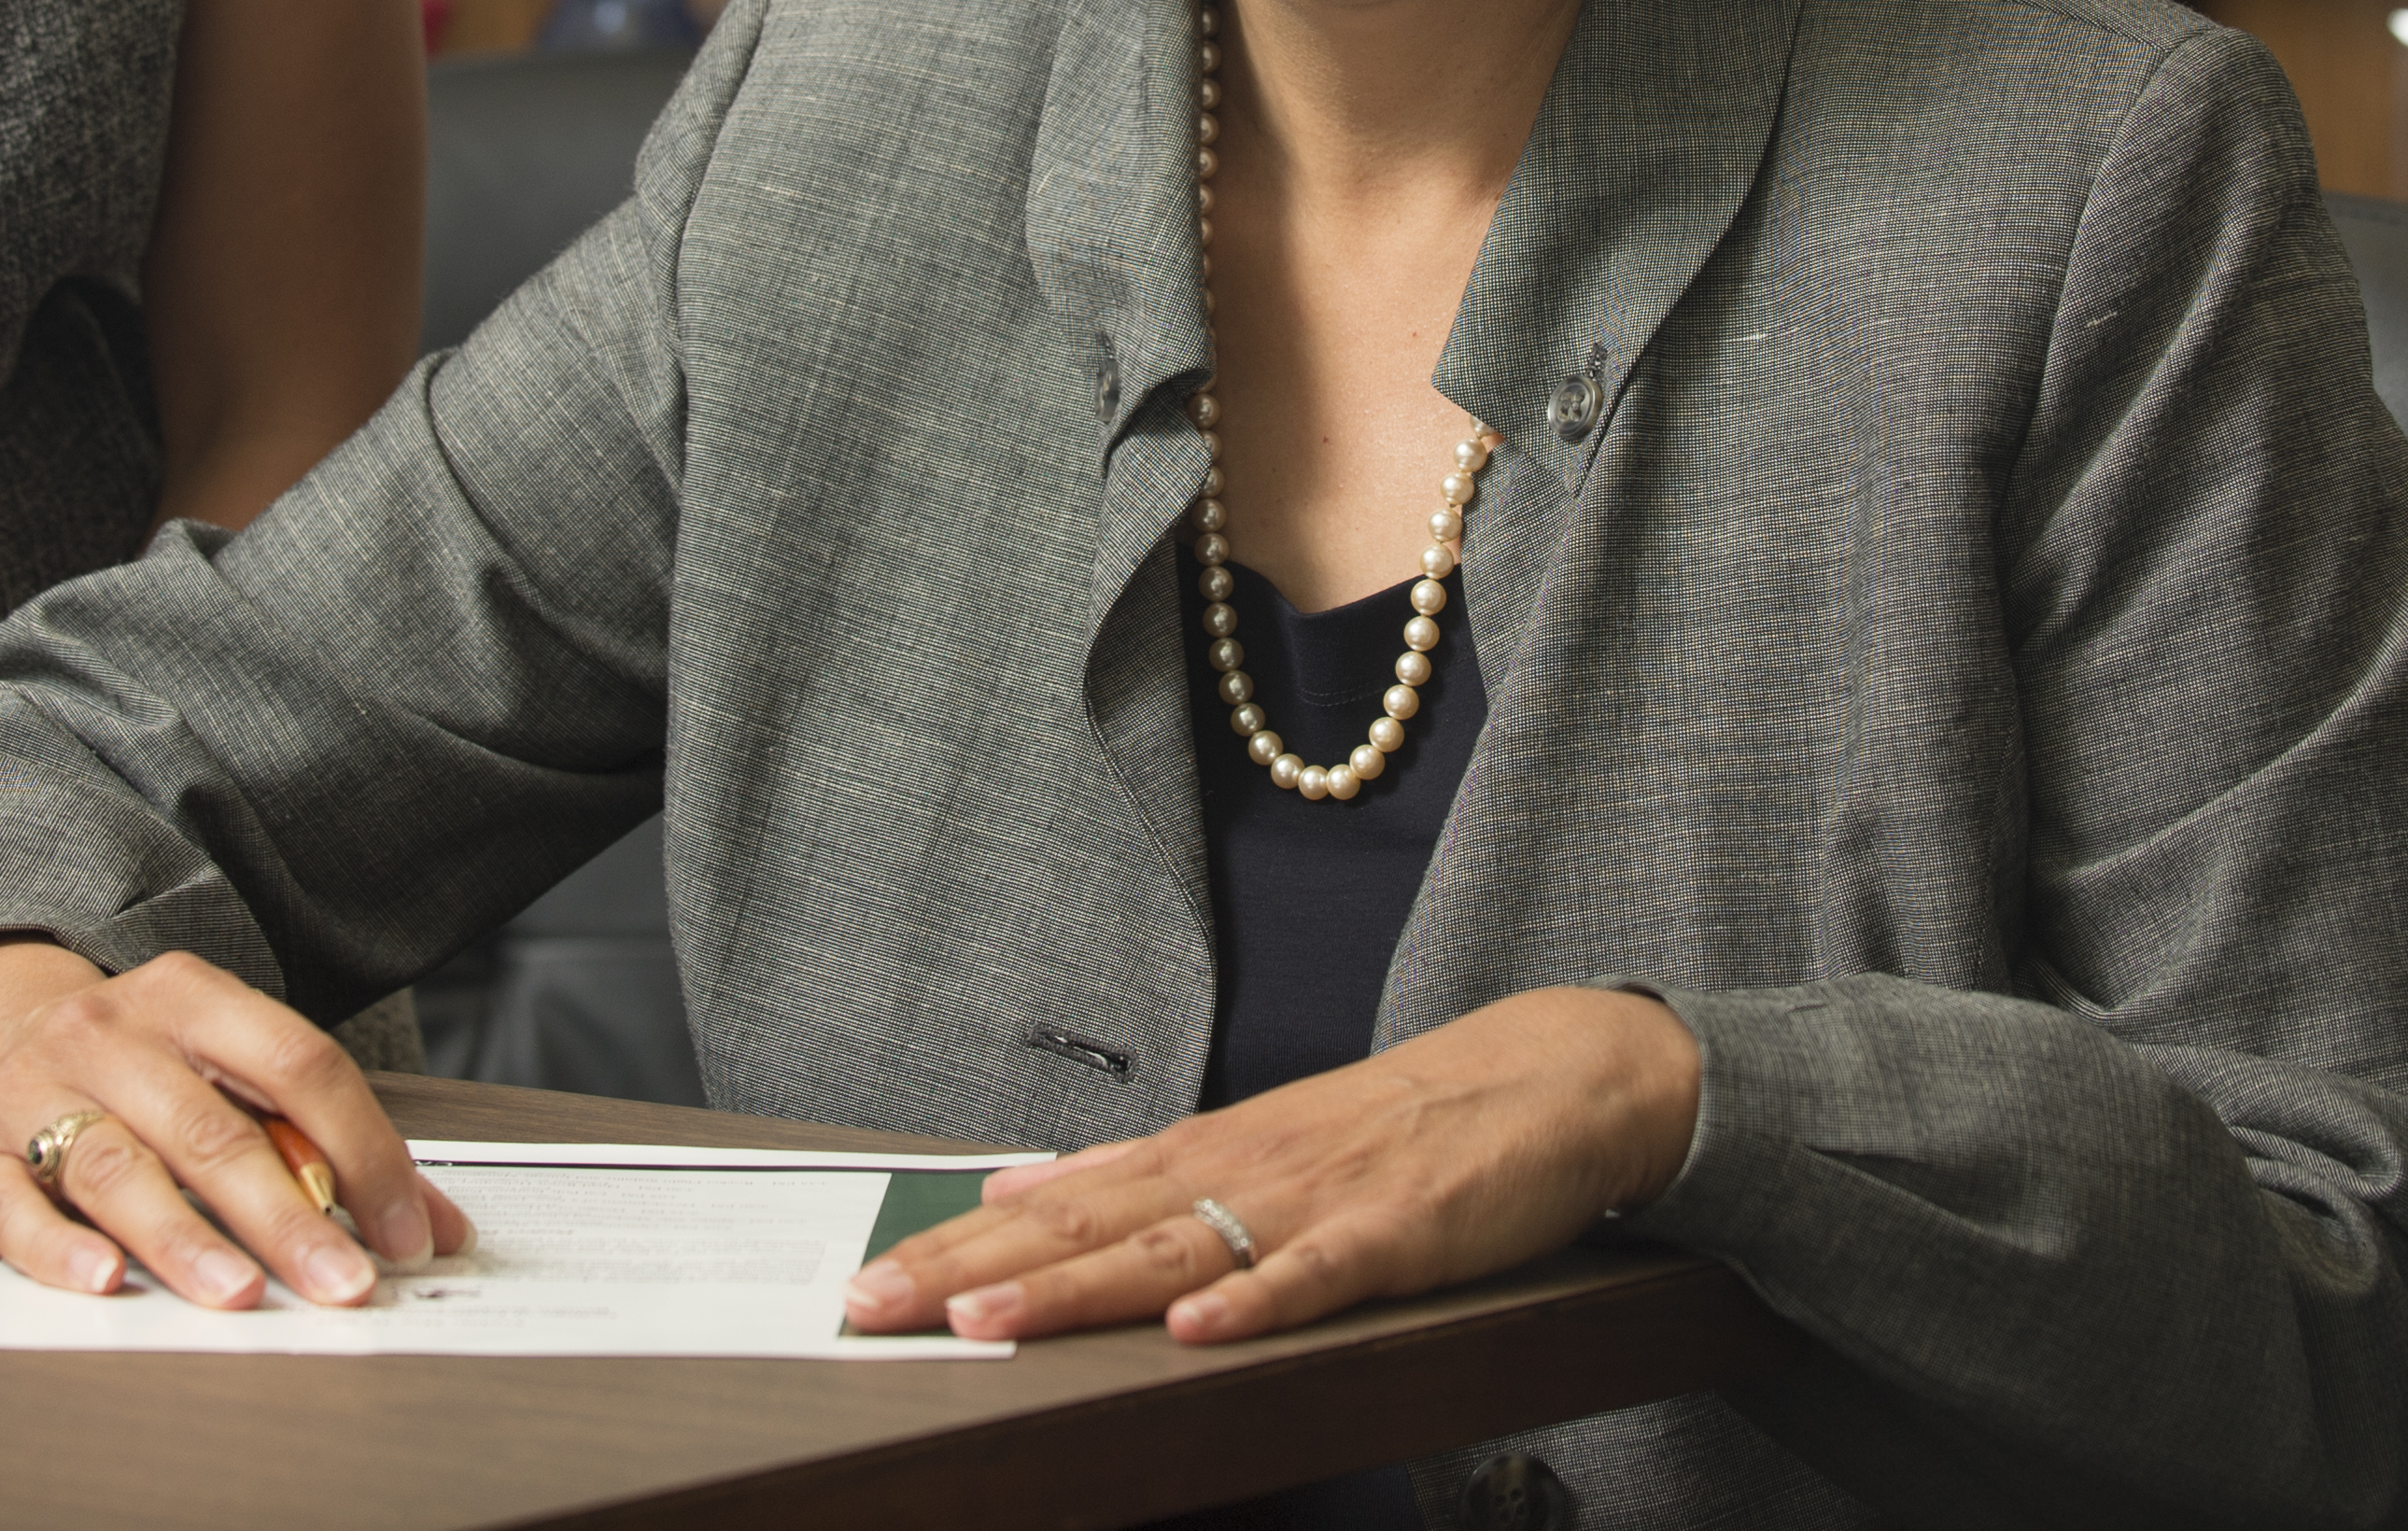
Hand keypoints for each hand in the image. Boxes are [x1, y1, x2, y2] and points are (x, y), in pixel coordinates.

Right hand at [0, 939, 473, 1312]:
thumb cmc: (127, 1066)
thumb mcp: (219, 1067)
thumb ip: (319, 1139)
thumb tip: (432, 1225)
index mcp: (189, 997)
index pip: (297, 1064)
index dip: (362, 1150)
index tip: (405, 1233)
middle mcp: (109, 1034)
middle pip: (211, 1130)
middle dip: (286, 1215)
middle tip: (341, 1283)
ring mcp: (31, 1091)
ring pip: (118, 1169)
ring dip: (184, 1238)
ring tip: (239, 1294)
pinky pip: (15, 1205)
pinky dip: (58, 1249)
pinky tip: (105, 1282)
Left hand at [840, 986, 1701, 1346]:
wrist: (1547, 1076)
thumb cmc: (1395, 1126)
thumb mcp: (1249, 1141)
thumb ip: (1133, 1173)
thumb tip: (1010, 1186)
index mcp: (1197, 1155)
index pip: (1050, 1207)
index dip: (951, 1244)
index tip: (860, 1281)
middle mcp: (1234, 1169)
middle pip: (1081, 1228)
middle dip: (968, 1269)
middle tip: (868, 1306)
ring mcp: (1311, 1201)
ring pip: (1171, 1252)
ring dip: (1074, 1290)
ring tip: (983, 1322)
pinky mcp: (1392, 1234)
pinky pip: (1313, 1277)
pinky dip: (1253, 1302)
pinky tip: (1196, 1331)